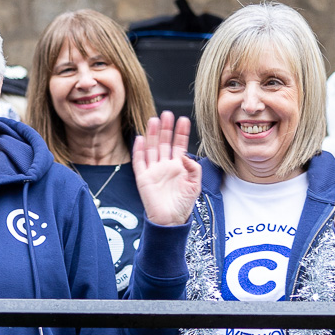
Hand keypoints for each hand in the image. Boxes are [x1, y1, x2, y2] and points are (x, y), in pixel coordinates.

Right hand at [131, 111, 201, 225]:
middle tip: (167, 114)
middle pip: (163, 143)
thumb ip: (193, 169)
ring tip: (154, 120)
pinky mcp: (143, 178)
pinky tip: (141, 138)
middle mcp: (165, 166)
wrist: (170, 221)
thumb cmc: (183, 205)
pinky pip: (139, 161)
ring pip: (151, 148)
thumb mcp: (195, 186)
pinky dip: (139, 150)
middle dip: (166, 129)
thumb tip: (184, 155)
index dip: (181, 133)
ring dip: (152, 134)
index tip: (183, 120)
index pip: (179, 145)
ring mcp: (153, 171)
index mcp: (178, 167)